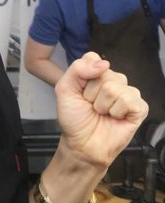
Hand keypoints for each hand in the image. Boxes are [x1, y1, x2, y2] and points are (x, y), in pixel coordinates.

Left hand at [55, 52, 147, 169]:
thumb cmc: (74, 118)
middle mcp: (113, 80)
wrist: (82, 145)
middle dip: (91, 93)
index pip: (93, 57)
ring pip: (116, 87)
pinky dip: (117, 112)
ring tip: (102, 113)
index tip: (79, 92)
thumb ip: (78, 69)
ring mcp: (127, 93)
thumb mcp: (65, 89)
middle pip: (104, 73)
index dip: (83, 76)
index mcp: (95, 74)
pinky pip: (129, 100)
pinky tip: (115, 118)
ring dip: (103, 105)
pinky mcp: (138, 108)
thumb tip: (103, 63)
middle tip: (91, 106)